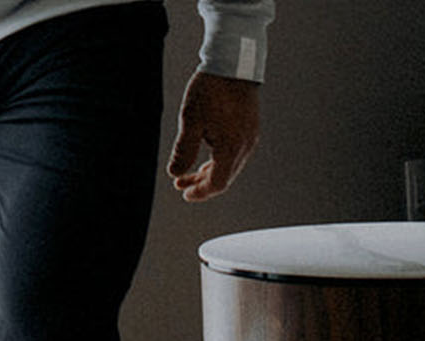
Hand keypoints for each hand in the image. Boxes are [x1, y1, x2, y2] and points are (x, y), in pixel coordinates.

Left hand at [166, 72, 260, 201]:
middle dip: (202, 185)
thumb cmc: (210, 89)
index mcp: (231, 147)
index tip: (184, 193)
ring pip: (230, 167)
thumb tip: (174, 173)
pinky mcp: (250, 129)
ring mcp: (250, 137)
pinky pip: (236, 154)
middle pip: (224, 178)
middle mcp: (245, 146)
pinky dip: (220, 161)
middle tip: (180, 184)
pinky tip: (206, 158)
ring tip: (189, 173)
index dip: (200, 192)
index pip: (217, 183)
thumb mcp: (190, 120)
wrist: (233, 63)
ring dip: (210, 173)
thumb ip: (183, 150)